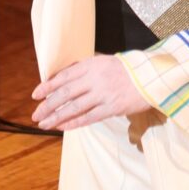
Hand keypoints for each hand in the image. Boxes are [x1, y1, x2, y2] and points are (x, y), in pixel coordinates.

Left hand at [31, 55, 150, 130]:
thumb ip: (87, 69)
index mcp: (92, 65)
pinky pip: (88, 117)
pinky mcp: (112, 108)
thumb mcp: (106, 61)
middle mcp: (95, 79)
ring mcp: (103, 94)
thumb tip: (65, 78)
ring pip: (73, 107)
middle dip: (48, 105)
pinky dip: (74, 123)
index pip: (63, 76)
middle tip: (35, 114)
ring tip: (44, 124)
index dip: (47, 86)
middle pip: (65, 93)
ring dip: (56, 117)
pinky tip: (63, 127)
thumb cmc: (129, 69)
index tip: (35, 95)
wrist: (152, 76)